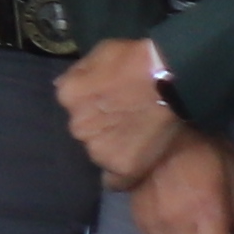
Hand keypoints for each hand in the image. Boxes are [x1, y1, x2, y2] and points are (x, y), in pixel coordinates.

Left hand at [58, 40, 186, 190]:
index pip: (72, 109)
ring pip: (100, 155)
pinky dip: (123, 176)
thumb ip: (79, 73)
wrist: (171, 78)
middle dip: (100, 128)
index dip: (90, 109)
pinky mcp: (121, 166)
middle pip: (85, 133)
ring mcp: (98, 148)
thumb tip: (62, 86)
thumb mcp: (100, 53)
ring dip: (112, 149)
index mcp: (68, 96)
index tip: (106, 108)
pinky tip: (134, 166)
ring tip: (135, 141)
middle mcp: (77, 125)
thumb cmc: (137, 59)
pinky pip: (115, 181)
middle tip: (124, 122)